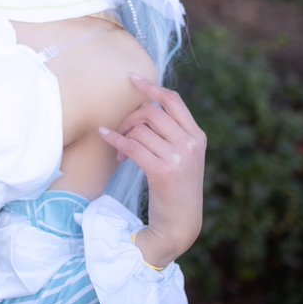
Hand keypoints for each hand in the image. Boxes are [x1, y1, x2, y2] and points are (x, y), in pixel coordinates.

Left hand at [99, 75, 205, 266]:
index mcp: (197, 136)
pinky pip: (132, 146)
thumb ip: (171, 134)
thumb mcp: (183, 157)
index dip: (152, 87)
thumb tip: (144, 108)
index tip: (132, 79)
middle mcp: (190, 144)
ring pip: (140, 129)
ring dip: (123, 135)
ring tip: (120, 152)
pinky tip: (105, 137)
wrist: (180, 224)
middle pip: (151, 112)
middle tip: (120, 131)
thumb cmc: (176, 189)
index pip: (174, 100)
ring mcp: (178, 157)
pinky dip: (115, 140)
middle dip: (130, 118)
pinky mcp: (162, 171)